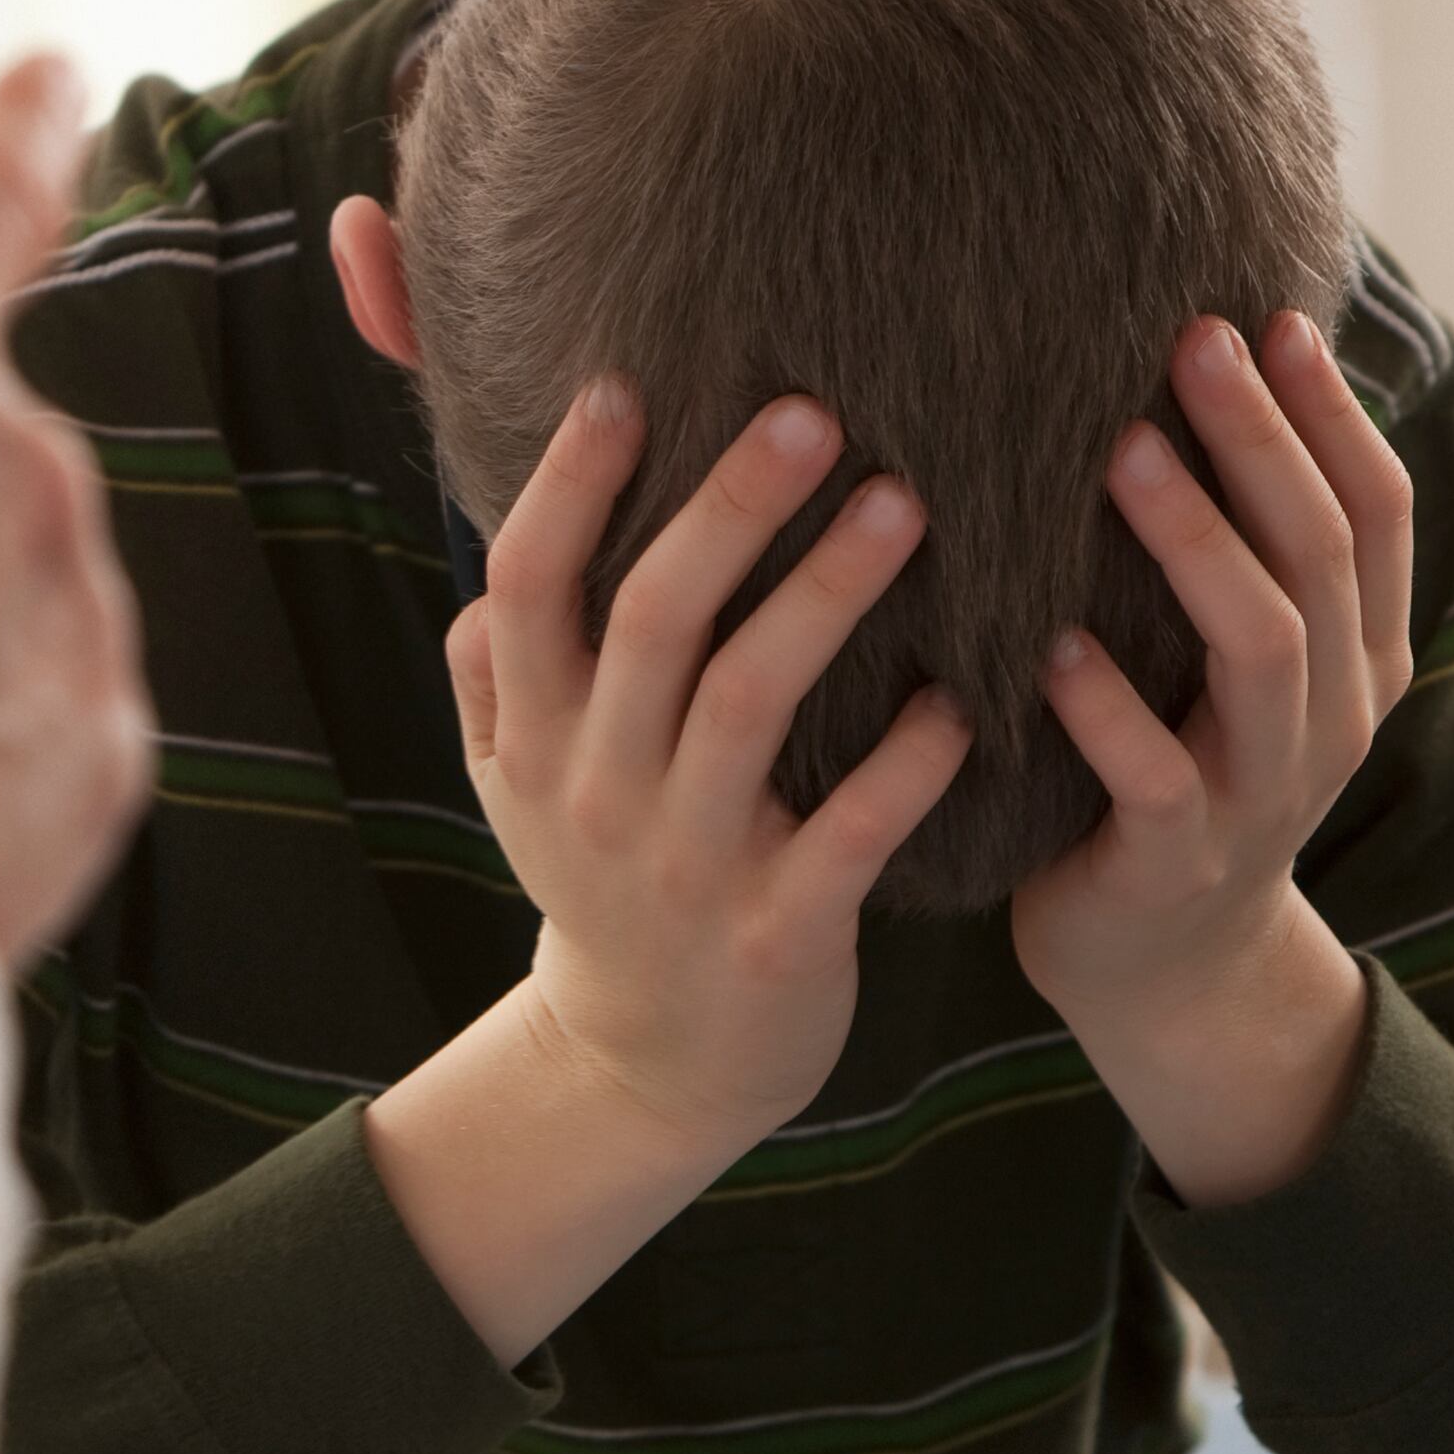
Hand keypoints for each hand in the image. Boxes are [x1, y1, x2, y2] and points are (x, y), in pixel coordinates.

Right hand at [360, 378, 970, 1363]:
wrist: (650, 1067)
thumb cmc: (605, 885)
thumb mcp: (516, 789)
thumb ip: (494, 678)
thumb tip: (491, 569)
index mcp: (537, 737)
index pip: (527, 587)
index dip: (567, 487)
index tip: (625, 386)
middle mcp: (600, 790)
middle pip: (652, 622)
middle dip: (727, 509)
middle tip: (811, 412)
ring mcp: (687, 863)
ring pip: (748, 705)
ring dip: (825, 598)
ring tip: (904, 505)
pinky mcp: (778, 929)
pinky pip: (848, 832)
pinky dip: (906, 763)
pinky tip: (963, 701)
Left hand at [1009, 310, 1418, 1208]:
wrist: (1165, 968)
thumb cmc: (1175, 769)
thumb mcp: (1232, 663)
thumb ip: (1238, 552)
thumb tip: (1208, 379)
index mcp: (1358, 653)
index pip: (1372, 510)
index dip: (1331, 413)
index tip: (1272, 315)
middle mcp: (1332, 714)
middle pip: (1319, 553)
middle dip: (1264, 440)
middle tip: (1193, 339)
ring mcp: (1266, 790)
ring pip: (1261, 649)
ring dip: (1195, 544)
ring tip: (1123, 454)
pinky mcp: (1182, 858)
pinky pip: (1157, 776)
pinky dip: (1106, 709)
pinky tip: (1048, 646)